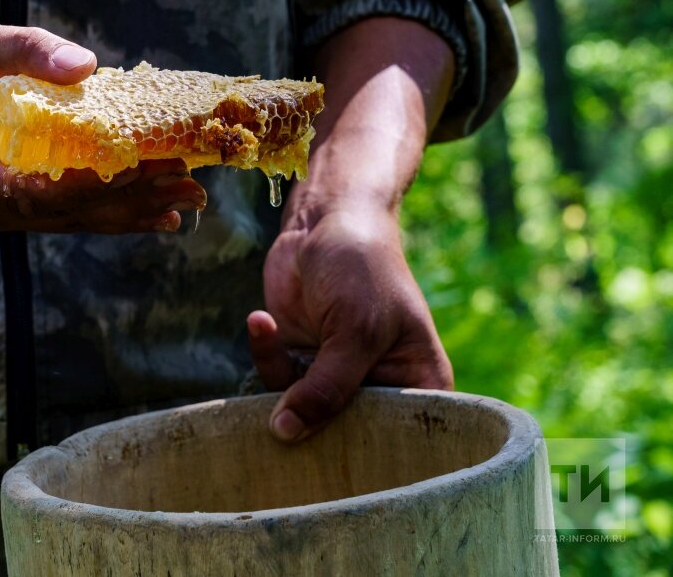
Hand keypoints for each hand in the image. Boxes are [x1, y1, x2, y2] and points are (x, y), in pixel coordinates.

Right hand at [0, 9, 205, 232]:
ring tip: (185, 201)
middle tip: (186, 186)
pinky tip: (156, 216)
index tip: (141, 167)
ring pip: (62, 221)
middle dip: (123, 200)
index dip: (85, 185)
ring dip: (125, 211)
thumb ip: (24, 50)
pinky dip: (106, 211)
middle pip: (53, 213)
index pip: (24, 191)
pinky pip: (58, 215)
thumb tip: (85, 66)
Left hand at [247, 195, 452, 441]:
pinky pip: (276, 379)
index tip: (329, 459)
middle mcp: (381, 389)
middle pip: (344, 436)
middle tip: (279, 413)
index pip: (400, 442)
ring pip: (302, 411)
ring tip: (270, 326)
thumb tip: (285, 435)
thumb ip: (326, 389)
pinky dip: (265, 351)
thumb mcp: (354, 331)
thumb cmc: (363, 268)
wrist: (325, 219)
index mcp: (419, 387)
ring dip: (277, 373)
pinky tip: (260, 319)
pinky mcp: (301, 359)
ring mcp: (338, 376)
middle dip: (309, 423)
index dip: (367, 456)